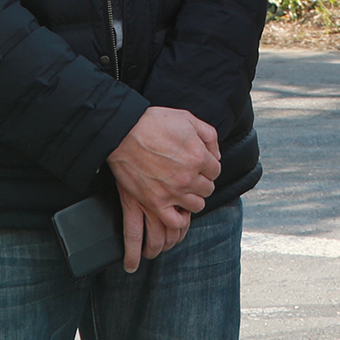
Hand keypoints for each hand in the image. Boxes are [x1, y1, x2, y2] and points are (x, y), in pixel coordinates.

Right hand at [105, 106, 218, 272]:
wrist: (123, 131)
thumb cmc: (153, 122)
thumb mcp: (187, 118)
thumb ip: (208, 135)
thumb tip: (215, 154)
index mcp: (199, 157)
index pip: (216, 170)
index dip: (208, 166)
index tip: (200, 165)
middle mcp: (189, 177)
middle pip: (208, 189)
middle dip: (202, 182)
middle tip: (191, 177)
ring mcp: (172, 192)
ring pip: (196, 206)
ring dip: (192, 199)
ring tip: (183, 192)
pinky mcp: (155, 202)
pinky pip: (175, 221)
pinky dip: (179, 219)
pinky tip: (176, 209)